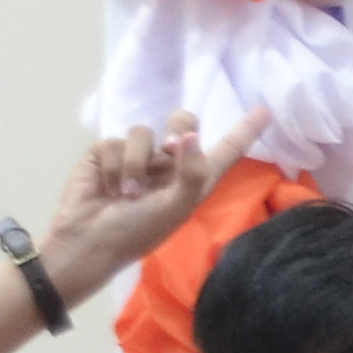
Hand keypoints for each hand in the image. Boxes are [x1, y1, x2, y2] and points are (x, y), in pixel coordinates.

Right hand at [38, 109, 260, 306]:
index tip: (264, 111)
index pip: (225, 150)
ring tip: (128, 194)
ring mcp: (138, 157)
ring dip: (135, 165)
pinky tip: (108, 186)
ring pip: (142, 133)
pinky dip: (112, 166)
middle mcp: (169, 165)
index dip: (244, 130)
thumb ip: (191, 173)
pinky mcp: (106, 153)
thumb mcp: (174, 208)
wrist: (87, 241)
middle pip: (182, 122)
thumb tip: (190, 136)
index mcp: (194, 180)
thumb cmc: (136, 232)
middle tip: (168, 149)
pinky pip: (113, 142)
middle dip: (176, 128)